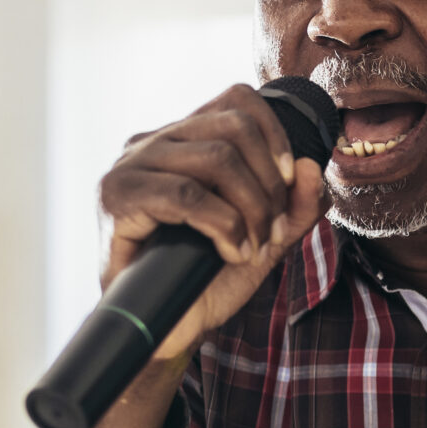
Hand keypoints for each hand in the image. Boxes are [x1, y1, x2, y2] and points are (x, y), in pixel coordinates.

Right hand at [96, 84, 331, 361]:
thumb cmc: (205, 279)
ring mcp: (131, 166)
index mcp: (184, 140)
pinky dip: (224, 225)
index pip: (237, 99)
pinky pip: (186, 194)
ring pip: (216, 158)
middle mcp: (154, 141)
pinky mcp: (116, 198)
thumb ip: (295, 207)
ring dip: (251, 208)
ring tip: (252, 246)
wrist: (163, 328)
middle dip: (269, 183)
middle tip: (273, 231)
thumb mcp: (266, 240)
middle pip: (234, 128)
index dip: (276, 134)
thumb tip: (310, 167)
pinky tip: (232, 252)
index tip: (289, 184)